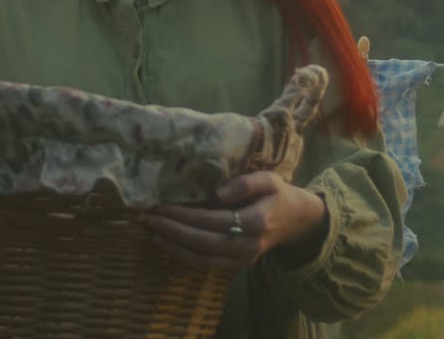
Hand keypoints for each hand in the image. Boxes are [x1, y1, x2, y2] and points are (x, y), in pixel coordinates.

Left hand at [142, 171, 327, 269]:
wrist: (296, 221)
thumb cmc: (277, 194)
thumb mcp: (269, 179)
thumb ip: (246, 183)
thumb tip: (218, 193)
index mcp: (257, 221)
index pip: (215, 220)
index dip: (186, 215)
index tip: (162, 206)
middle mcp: (248, 245)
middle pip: (204, 241)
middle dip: (172, 230)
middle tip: (147, 218)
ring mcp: (242, 258)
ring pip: (202, 258)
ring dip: (173, 246)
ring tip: (150, 231)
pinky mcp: (236, 265)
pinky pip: (206, 264)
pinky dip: (183, 255)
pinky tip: (166, 243)